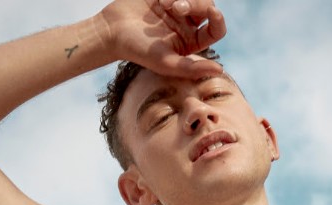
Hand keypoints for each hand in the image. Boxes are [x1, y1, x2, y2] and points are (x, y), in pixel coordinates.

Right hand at [99, 0, 226, 77]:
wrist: (112, 29)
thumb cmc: (137, 50)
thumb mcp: (165, 62)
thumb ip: (192, 68)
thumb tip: (219, 70)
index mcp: (192, 42)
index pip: (216, 30)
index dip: (218, 20)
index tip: (212, 12)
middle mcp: (188, 24)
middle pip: (208, 7)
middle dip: (196, 4)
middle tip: (177, 7)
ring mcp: (178, 7)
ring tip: (164, 2)